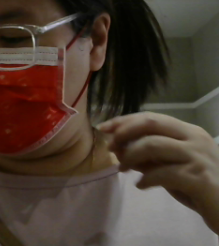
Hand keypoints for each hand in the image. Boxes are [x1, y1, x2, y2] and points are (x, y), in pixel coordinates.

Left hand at [98, 112, 218, 234]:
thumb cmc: (201, 188)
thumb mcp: (170, 168)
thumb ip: (148, 157)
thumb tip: (118, 149)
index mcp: (188, 132)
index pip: (151, 117)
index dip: (124, 121)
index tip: (103, 128)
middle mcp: (195, 138)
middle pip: (151, 123)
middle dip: (124, 132)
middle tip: (111, 147)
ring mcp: (198, 156)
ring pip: (153, 145)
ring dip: (130, 156)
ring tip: (122, 169)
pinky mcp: (200, 178)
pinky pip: (164, 173)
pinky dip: (146, 178)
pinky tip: (141, 186)